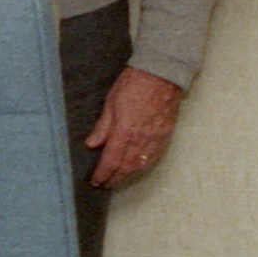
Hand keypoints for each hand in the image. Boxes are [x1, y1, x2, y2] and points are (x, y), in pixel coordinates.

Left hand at [86, 68, 183, 188]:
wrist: (161, 73)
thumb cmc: (134, 83)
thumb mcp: (111, 102)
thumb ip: (102, 127)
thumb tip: (92, 144)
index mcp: (124, 131)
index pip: (111, 161)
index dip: (102, 174)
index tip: (96, 181)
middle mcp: (140, 139)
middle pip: (126, 167)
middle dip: (115, 178)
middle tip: (106, 183)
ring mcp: (155, 138)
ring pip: (141, 165)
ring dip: (129, 174)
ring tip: (119, 178)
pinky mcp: (165, 134)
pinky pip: (154, 156)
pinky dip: (144, 165)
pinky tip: (138, 166)